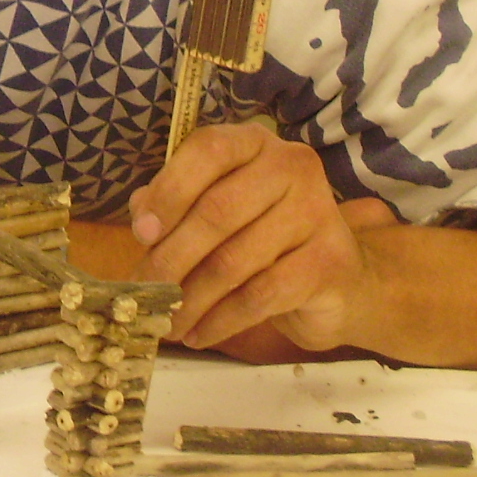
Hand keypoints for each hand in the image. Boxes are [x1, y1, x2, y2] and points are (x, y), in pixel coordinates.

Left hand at [129, 123, 396, 352]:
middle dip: (170, 258)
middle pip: (217, 211)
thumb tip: (143, 222)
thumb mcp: (214, 210)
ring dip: (190, 299)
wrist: (335, 282)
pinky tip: (198, 334)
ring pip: (234, 261)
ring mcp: (317, 212)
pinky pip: (260, 296)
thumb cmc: (260, 237)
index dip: (169, 191)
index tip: (141, 233)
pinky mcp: (329, 262)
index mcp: (255, 142)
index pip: (209, 150)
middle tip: (143, 292)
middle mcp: (291, 166)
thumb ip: (174, 205)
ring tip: (166, 323)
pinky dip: (221, 320)